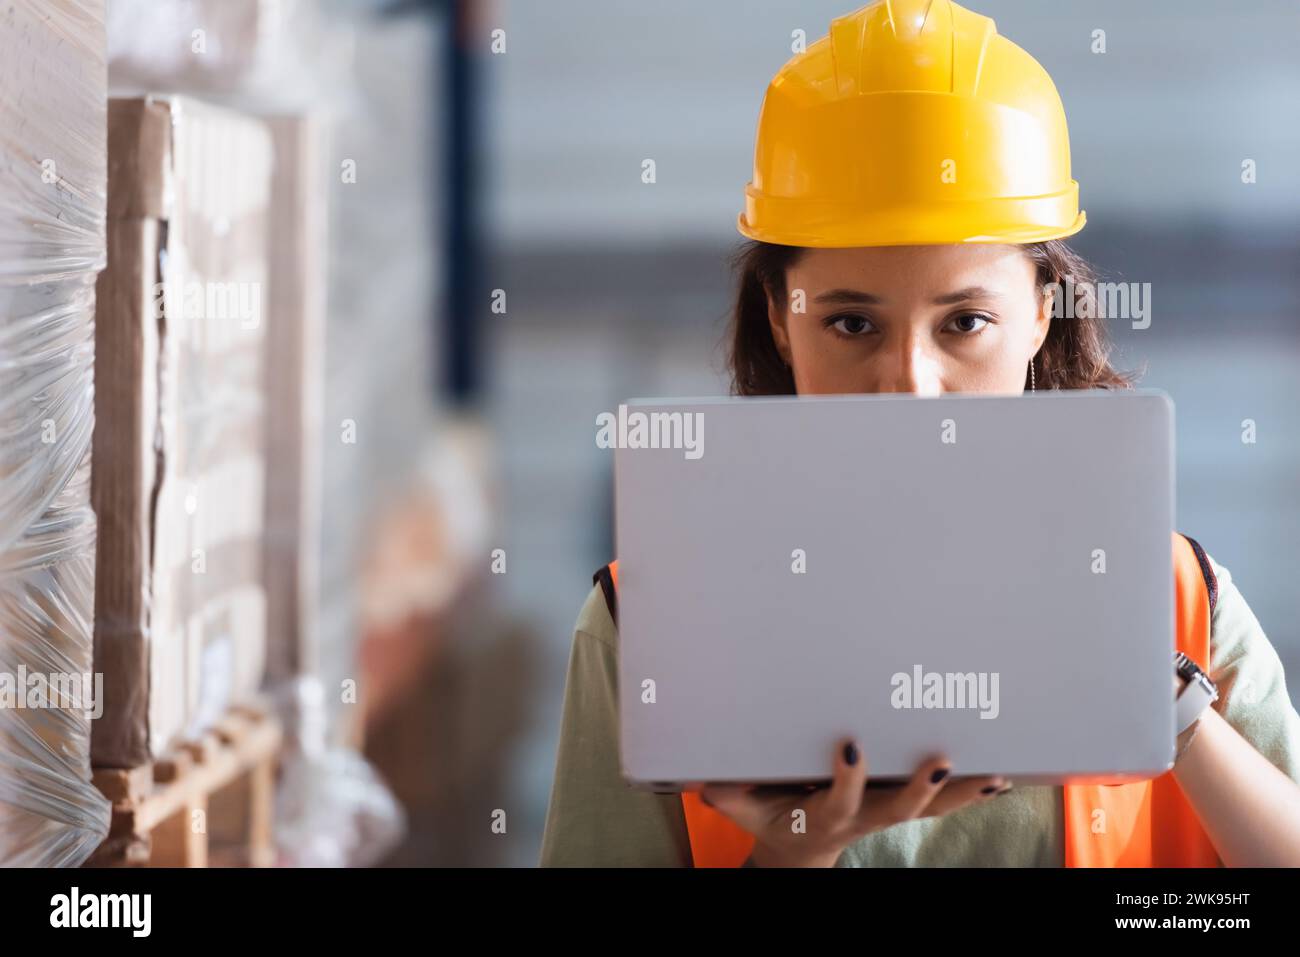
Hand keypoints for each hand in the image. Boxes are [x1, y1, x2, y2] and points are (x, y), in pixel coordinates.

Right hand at [700, 740, 1009, 866]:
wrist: (796, 848)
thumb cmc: (769, 818)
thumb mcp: (742, 808)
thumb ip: (730, 791)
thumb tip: (712, 773)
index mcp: (824, 816)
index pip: (841, 800)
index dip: (848, 779)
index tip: (849, 746)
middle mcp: (862, 818)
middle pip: (899, 809)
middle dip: (922, 789)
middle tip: (943, 763)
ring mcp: (885, 814)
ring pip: (931, 807)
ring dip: (963, 793)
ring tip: (995, 774)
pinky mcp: (899, 804)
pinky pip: (941, 802)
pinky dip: (970, 792)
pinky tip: (1000, 777)